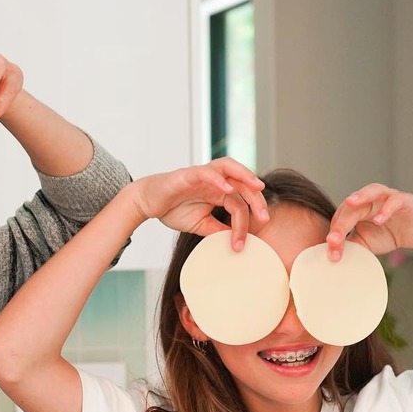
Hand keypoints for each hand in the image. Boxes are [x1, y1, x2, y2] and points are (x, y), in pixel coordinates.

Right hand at [133, 157, 268, 250]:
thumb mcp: (200, 224)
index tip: (242, 244)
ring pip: (230, 167)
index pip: (240, 204)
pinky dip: (219, 179)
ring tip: (257, 187)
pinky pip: (207, 172)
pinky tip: (228, 188)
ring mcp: (203, 175)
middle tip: (264, 218)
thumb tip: (235, 239)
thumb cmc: (172, 209)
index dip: (245, 223)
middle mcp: (215, 181)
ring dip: (246, 175)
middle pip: (243, 184)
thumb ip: (218, 229)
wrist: (148, 203)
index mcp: (220, 192)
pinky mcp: (188, 174)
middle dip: (256, 200)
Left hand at [326, 183, 412, 260]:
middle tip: (333, 239)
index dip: (335, 233)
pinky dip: (386, 209)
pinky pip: (395, 200)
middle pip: (351, 206)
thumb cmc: (386, 235)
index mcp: (357, 207)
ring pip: (372, 190)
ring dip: (361, 196)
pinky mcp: (406, 200)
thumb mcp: (364, 243)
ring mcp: (388, 196)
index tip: (331, 250)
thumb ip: (348, 245)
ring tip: (350, 203)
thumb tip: (330, 252)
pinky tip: (378, 220)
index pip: (341, 217)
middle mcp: (370, 198)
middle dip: (341, 223)